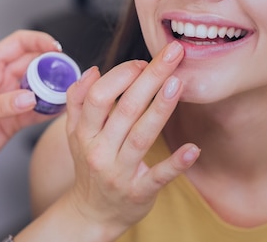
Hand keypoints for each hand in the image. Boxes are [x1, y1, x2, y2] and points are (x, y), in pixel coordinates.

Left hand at [0, 29, 61, 186]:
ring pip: (40, 87)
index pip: (18, 43)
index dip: (39, 41)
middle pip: (35, 64)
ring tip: (69, 92)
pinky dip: (50, 110)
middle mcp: (1, 81)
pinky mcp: (14, 121)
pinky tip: (61, 110)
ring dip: (54, 88)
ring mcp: (9, 100)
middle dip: (53, 66)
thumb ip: (0, 105)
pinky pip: (38, 111)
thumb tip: (30, 98)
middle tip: (68, 74)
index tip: (56, 48)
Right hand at [63, 41, 199, 236]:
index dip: (121, 75)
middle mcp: (100, 151)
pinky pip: (158, 176)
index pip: (99, 96)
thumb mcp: (74, 134)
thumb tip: (93, 70)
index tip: (143, 62)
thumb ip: (77, 100)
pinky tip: (193, 148)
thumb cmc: (89, 166)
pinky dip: (176, 163)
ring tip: (178, 83)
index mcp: (84, 133)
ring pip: (141, 136)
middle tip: (173, 54)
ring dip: (160, 108)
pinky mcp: (139, 192)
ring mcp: (119, 173)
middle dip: (150, 77)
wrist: (91, 213)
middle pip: (125, 109)